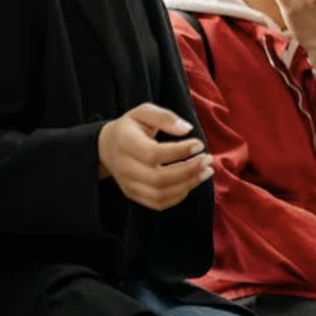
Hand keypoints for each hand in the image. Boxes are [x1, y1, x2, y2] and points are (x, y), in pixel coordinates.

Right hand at [97, 103, 213, 210]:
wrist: (107, 147)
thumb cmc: (131, 127)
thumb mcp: (143, 112)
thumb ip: (165, 117)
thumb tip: (187, 129)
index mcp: (125, 143)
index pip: (154, 154)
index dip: (180, 152)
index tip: (199, 144)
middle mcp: (124, 167)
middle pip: (159, 178)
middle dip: (189, 170)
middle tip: (207, 159)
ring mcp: (128, 184)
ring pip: (161, 194)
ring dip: (188, 184)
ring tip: (206, 171)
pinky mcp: (134, 194)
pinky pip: (159, 203)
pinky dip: (179, 196)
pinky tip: (192, 182)